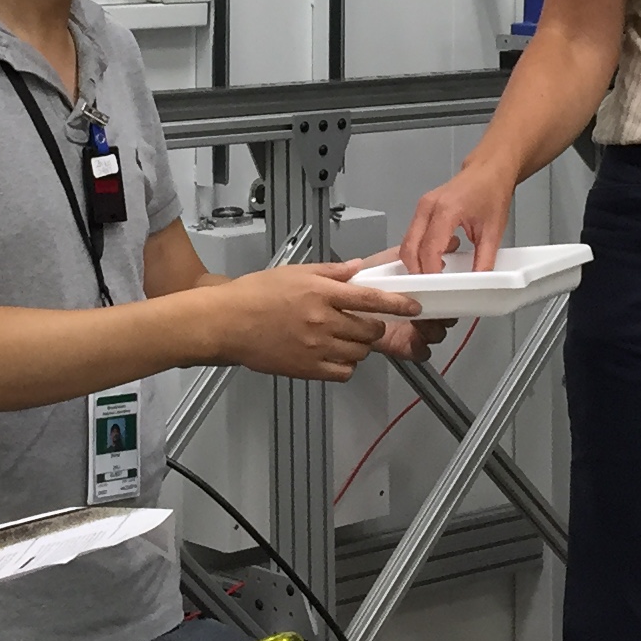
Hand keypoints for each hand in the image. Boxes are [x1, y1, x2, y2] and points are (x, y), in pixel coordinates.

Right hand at [210, 255, 425, 383]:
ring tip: (344, 337)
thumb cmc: (256, 293)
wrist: (227, 323)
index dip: (398, 303)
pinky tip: (334, 353)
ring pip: (360, 352)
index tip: (414, 307)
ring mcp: (317, 348)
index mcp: (321, 293)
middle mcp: (323, 321)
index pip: (371, 299)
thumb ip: (331, 272)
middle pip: (370, 329)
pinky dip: (346, 364)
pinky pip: (344, 371)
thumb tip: (358, 269)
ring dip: (360, 345)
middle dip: (374, 326)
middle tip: (364, 322)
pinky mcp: (308, 369)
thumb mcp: (295, 272)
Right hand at [398, 161, 513, 278]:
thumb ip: (484, 260)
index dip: (430, 272)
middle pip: (410, 248)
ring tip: (439, 272)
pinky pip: (413, 235)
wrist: (489, 169)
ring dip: (418, 261)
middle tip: (433, 286)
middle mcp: (428, 207)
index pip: (429, 249)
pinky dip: (420, 250)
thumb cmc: (492, 193)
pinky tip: (440, 255)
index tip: (437, 288)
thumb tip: (478, 282)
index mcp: (446, 210)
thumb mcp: (493, 231)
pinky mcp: (422, 208)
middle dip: (417, 270)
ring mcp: (422, 206)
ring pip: (408, 242)